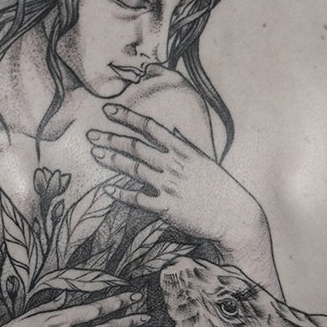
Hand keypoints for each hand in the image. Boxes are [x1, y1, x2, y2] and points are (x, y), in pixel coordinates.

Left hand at [86, 102, 278, 284]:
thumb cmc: (219, 187)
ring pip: (134, 169)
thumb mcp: (203, 160)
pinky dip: (122, 194)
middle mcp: (174, 165)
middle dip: (111, 138)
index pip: (150, 127)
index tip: (108, 110)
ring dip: (113, 160)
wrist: (235, 215)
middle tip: (91, 134)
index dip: (127, 117)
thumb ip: (184, 145)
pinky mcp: (167, 208)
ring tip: (96, 154)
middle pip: (136, 147)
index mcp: (183, 150)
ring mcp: (170, 186)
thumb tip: (171, 131)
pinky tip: (108, 189)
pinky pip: (138, 199)